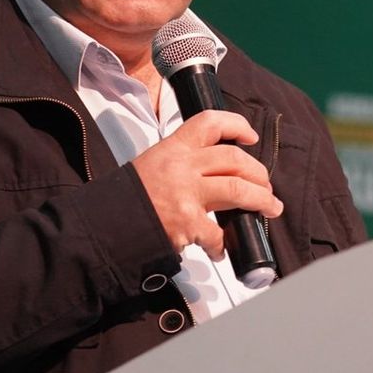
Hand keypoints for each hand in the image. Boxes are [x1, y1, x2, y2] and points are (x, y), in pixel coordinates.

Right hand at [132, 110, 282, 259]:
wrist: (102, 225)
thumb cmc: (128, 198)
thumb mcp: (152, 165)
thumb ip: (183, 163)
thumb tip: (218, 171)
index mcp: (173, 148)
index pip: (210, 123)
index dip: (236, 125)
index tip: (251, 136)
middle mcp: (182, 166)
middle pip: (235, 159)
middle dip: (259, 173)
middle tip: (266, 186)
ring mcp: (186, 194)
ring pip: (239, 190)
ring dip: (261, 200)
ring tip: (270, 208)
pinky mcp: (187, 223)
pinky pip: (218, 234)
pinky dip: (222, 244)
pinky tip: (220, 249)